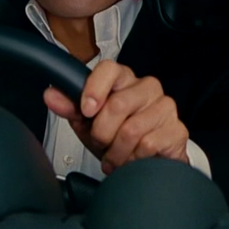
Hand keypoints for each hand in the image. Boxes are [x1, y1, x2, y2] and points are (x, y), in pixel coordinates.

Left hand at [43, 60, 188, 174]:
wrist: (148, 160)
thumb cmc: (118, 136)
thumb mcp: (89, 123)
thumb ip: (70, 107)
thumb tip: (52, 94)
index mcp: (124, 80)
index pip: (109, 69)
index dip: (94, 89)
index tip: (87, 110)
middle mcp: (147, 88)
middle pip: (117, 105)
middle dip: (102, 133)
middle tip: (102, 143)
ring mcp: (165, 107)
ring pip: (131, 129)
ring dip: (118, 152)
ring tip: (117, 155)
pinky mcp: (177, 129)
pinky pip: (148, 145)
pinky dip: (134, 159)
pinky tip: (134, 159)